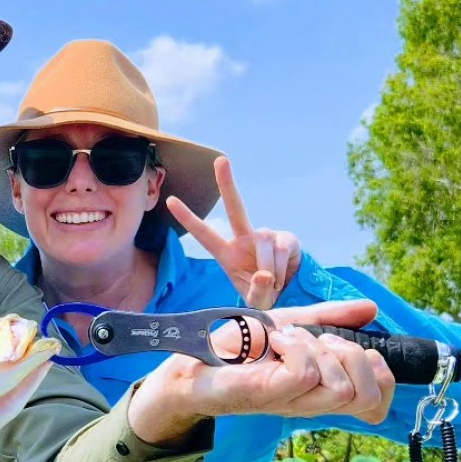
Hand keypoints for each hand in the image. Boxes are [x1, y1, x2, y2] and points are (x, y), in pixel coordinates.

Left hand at [128, 300, 395, 444]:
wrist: (189, 359)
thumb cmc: (236, 347)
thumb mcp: (290, 322)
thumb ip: (329, 316)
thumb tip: (372, 309)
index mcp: (322, 388)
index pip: (379, 403)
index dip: (382, 374)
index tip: (348, 346)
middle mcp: (312, 399)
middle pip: (371, 396)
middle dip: (355, 357)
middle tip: (316, 342)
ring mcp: (291, 399)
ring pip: (345, 389)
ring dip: (322, 351)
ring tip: (289, 341)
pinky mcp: (268, 393)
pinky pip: (305, 374)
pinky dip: (295, 348)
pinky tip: (273, 342)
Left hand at [168, 156, 300, 309]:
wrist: (289, 297)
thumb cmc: (262, 296)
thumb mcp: (254, 301)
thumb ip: (257, 292)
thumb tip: (265, 274)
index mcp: (227, 254)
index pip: (204, 234)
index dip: (188, 218)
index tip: (170, 200)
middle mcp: (245, 239)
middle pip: (235, 207)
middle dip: (227, 184)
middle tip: (220, 160)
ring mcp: (266, 236)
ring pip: (263, 240)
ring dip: (268, 265)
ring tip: (271, 284)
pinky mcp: (285, 238)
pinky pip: (280, 246)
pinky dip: (281, 266)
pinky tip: (282, 276)